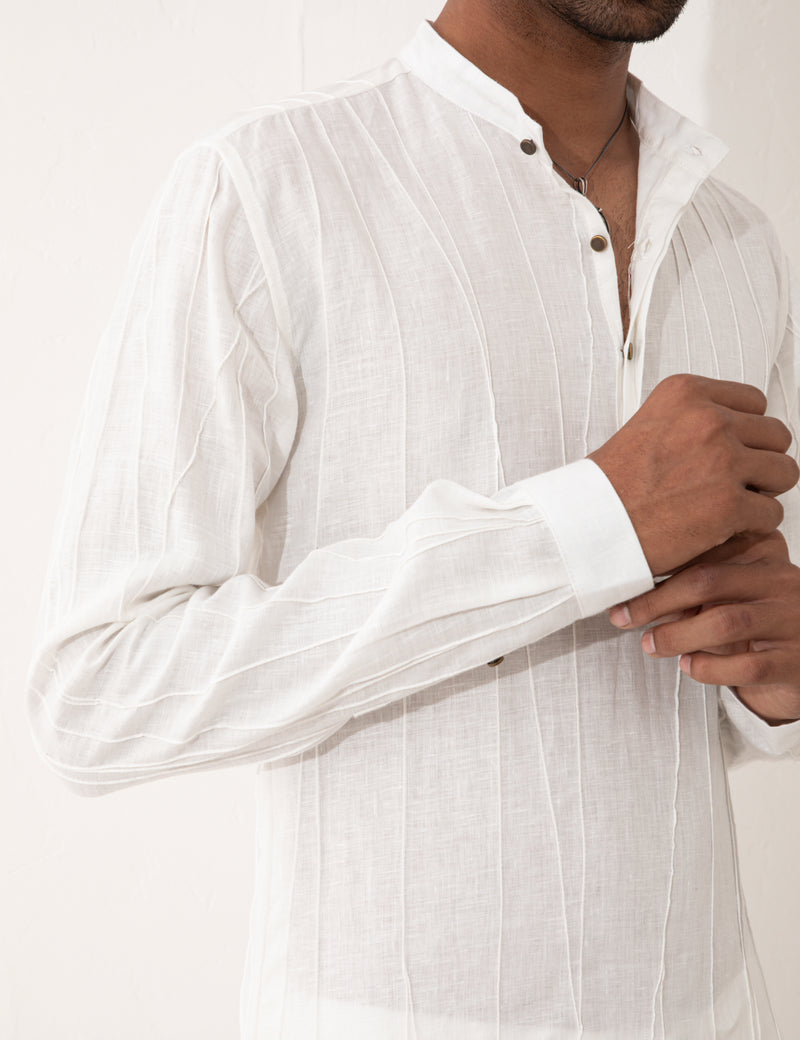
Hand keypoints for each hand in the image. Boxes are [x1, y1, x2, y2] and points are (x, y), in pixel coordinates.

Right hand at [587, 374, 798, 575]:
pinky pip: (772, 513)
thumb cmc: (611, 485)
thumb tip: (736, 428)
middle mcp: (709, 421)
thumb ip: (692, 419)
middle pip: (777, 436)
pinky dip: (753, 526)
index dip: (746, 431)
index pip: (755, 401)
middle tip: (733, 482)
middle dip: (760, 461)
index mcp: (687, 394)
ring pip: (785, 473)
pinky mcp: (729, 505)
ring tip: (732, 505)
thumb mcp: (647, 423)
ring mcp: (723, 462)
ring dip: (763, 493)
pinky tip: (724, 529)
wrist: (590, 524)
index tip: (730, 450)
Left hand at [607, 531, 799, 724]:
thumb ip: (702, 594)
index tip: (622, 593)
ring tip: (653, 645)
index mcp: (764, 563)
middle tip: (624, 619)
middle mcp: (783, 586)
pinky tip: (690, 667)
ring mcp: (794, 623)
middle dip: (657, 602)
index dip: (658, 577)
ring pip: (727, 622)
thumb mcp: (737, 601)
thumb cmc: (767, 628)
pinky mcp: (796, 664)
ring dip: (678, 636)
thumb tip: (639, 597)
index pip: (704, 559)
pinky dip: (710, 668)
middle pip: (709, 583)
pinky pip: (749, 666)